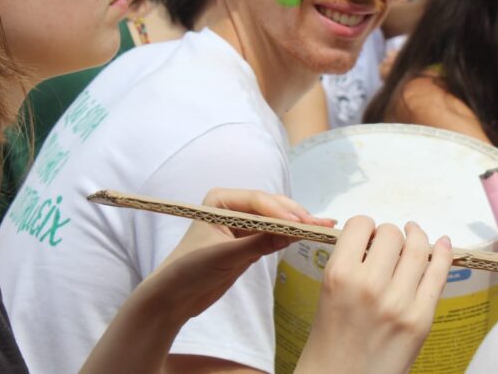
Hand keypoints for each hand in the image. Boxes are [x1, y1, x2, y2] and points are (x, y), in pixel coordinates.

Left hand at [146, 188, 334, 322]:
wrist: (173, 298)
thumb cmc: (188, 270)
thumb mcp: (224, 256)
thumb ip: (259, 243)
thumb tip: (293, 232)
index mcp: (220, 200)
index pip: (258, 201)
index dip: (281, 212)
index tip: (302, 225)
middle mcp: (233, 207)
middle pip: (271, 207)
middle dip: (295, 216)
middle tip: (320, 225)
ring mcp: (242, 225)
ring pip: (276, 220)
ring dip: (298, 224)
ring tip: (324, 226)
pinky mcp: (248, 242)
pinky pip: (273, 235)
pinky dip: (290, 236)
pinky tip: (309, 234)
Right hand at [295, 217, 451, 373]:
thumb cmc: (329, 343)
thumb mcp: (327, 294)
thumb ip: (350, 265)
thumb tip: (376, 240)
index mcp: (339, 275)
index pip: (360, 224)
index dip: (364, 227)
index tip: (367, 236)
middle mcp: (369, 285)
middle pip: (391, 233)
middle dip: (388, 235)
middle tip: (386, 245)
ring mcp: (399, 302)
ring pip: (417, 248)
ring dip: (415, 238)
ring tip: (414, 235)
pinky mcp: (421, 319)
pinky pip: (438, 274)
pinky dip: (443, 253)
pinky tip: (442, 243)